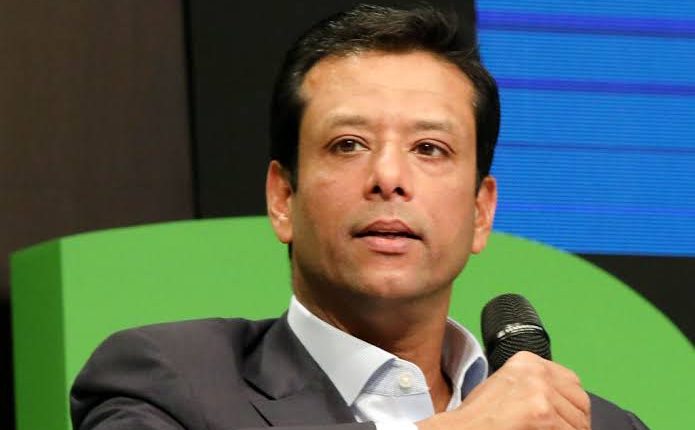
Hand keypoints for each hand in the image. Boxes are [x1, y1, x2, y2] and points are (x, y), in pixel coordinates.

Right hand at [418, 351, 590, 428]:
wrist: (462, 429)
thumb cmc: (478, 417)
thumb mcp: (506, 385)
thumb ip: (534, 386)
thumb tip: (563, 404)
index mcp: (527, 360)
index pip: (572, 383)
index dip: (571, 406)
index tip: (565, 418)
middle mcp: (536, 371)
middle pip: (580, 402)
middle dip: (574, 422)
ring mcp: (541, 392)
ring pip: (579, 423)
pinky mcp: (543, 414)